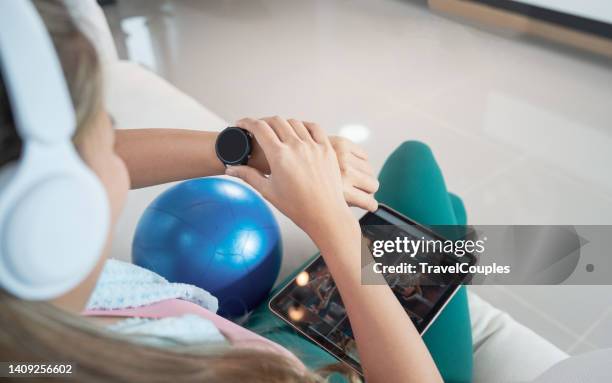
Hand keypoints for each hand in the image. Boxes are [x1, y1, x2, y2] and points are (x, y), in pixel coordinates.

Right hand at [248, 124, 378, 211]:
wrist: (325, 215)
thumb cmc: (297, 207)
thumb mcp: (267, 191)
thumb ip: (248, 175)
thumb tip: (231, 169)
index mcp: (279, 156)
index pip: (259, 128)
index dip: (247, 122)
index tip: (242, 124)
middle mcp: (297, 147)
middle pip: (276, 121)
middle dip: (263, 122)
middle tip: (258, 129)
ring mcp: (313, 146)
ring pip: (294, 122)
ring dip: (282, 124)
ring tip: (277, 132)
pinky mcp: (327, 149)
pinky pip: (314, 127)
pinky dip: (304, 125)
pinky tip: (299, 130)